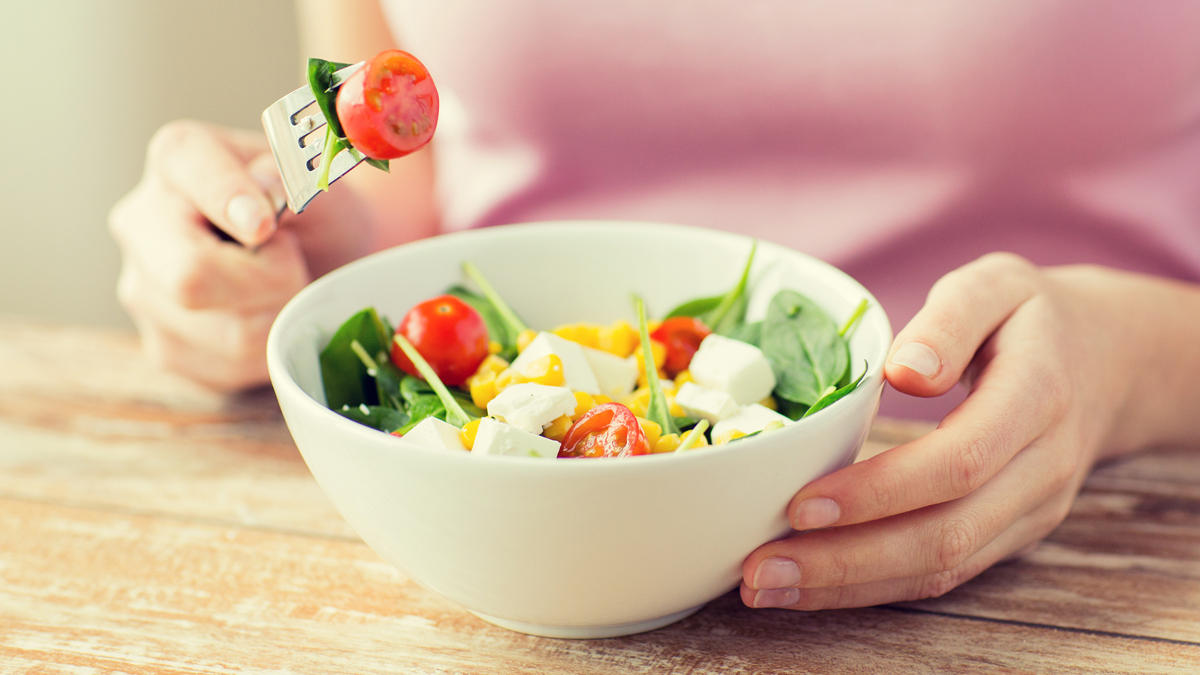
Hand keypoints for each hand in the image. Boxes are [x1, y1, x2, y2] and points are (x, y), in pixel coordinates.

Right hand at [108, 120, 378, 389]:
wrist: (324, 260)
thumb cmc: (318, 214)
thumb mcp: (319, 182)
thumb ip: (292, 177)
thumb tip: (264, 190)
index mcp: (178, 159)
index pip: (190, 174)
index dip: (229, 200)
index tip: (265, 225)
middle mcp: (142, 222)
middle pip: (190, 276)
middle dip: (268, 280)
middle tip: (294, 265)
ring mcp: (144, 290)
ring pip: (226, 332)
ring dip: (280, 315)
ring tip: (286, 287)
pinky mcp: (165, 347)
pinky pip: (231, 366)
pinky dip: (271, 348)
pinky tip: (271, 316)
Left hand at [739, 253, 1135, 609]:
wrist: (1108, 361)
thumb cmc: (1031, 317)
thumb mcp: (997, 285)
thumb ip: (952, 319)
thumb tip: (907, 371)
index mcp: (1037, 398)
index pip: (957, 462)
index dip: (878, 491)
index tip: (801, 505)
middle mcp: (1041, 469)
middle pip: (944, 535)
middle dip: (846, 561)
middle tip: (760, 569)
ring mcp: (1031, 511)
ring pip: (941, 568)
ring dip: (850, 587)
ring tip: (768, 587)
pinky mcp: (1010, 535)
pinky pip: (943, 575)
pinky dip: (873, 588)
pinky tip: (811, 587)